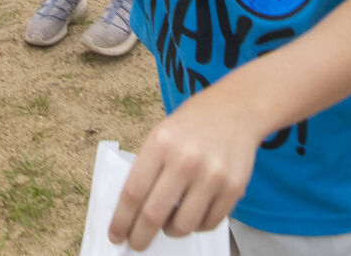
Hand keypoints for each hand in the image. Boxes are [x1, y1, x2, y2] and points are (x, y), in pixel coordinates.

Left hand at [108, 91, 257, 250]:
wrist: (235, 109)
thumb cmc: (191, 125)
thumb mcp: (160, 135)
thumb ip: (148, 168)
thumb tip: (133, 211)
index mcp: (160, 143)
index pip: (133, 192)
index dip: (121, 219)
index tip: (115, 235)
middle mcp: (186, 159)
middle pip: (154, 213)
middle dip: (141, 236)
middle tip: (137, 244)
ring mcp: (212, 175)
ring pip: (183, 225)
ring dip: (171, 232)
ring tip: (168, 226)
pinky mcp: (234, 188)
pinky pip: (209, 223)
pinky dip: (196, 227)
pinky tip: (192, 216)